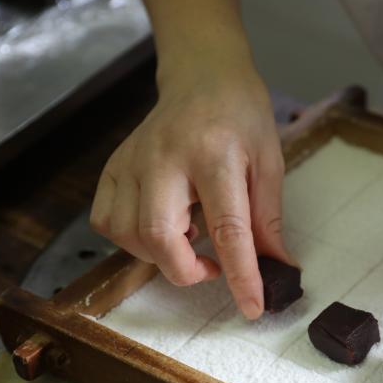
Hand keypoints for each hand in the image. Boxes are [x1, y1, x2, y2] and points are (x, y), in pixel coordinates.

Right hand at [90, 65, 285, 319]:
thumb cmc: (241, 116)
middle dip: (186, 270)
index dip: (240, 275)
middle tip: (211, 267)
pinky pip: (107, 221)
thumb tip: (275, 269)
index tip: (252, 306)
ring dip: (160, 255)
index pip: (228, 228)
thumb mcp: (269, 162)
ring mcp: (132, 161)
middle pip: (160, 235)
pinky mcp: (113, 167)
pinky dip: (131, 240)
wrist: (203, 75)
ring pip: (128, 234)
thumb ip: (268, 219)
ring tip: (188, 238)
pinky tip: (160, 227)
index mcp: (214, 155)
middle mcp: (165, 158)